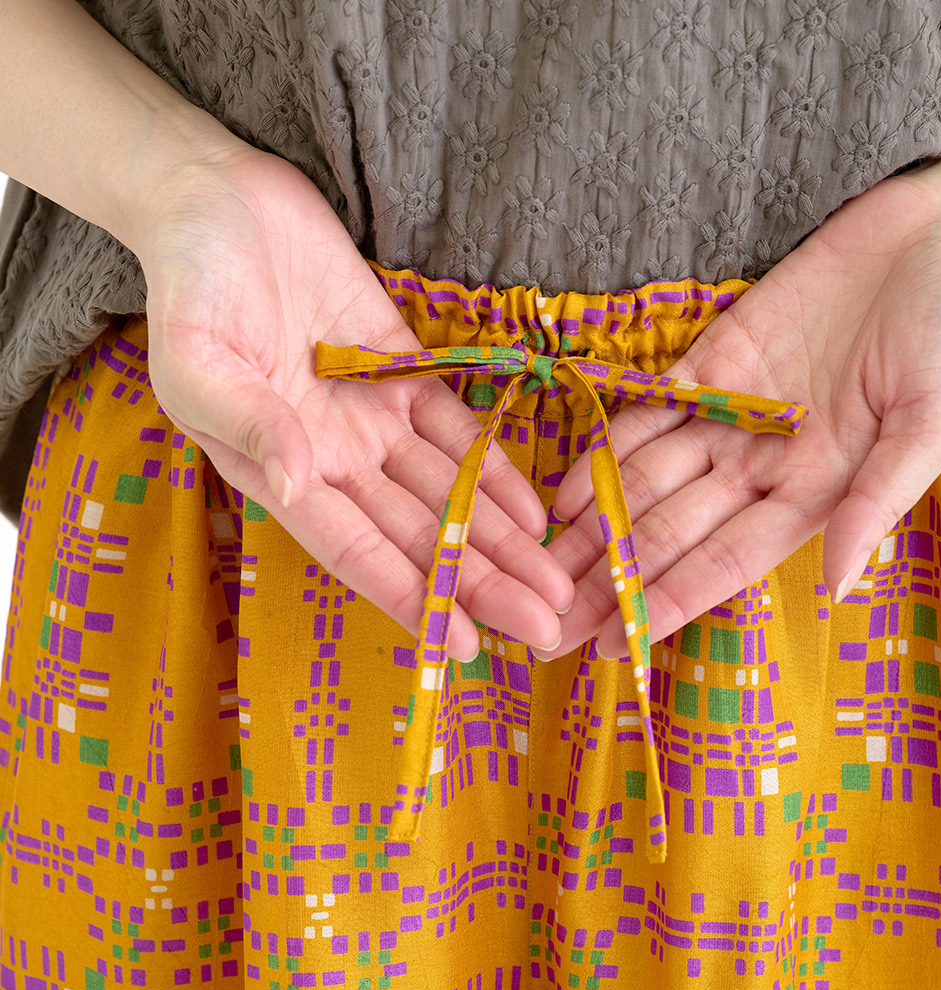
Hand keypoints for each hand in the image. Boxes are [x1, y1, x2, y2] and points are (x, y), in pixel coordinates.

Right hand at [135, 145, 573, 659]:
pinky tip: (536, 511)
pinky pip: (457, 429)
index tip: (465, 646)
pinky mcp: (400, 369)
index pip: (358, 551)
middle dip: (482, 584)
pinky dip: (494, 469)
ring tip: (557, 583)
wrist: (216, 198)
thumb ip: (248, 423)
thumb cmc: (190, 282)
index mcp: (279, 471)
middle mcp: (334, 459)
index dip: (413, 599)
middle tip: (547, 628)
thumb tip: (297, 482)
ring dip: (502, 540)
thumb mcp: (197, 357)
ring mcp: (372, 416)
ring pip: (448, 492)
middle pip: (420, 535)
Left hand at [540, 170, 940, 658]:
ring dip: (592, 529)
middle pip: (668, 535)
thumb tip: (837, 587)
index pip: (723, 562)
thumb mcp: (935, 421)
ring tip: (538, 571)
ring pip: (644, 484)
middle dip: (609, 583)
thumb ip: (879, 501)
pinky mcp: (709, 363)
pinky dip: (604, 454)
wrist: (936, 235)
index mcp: (814, 492)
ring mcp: (728, 416)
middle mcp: (760, 466)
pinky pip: (645, 417)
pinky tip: (562, 493)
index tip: (616, 647)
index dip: (668, 603)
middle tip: (548, 630)